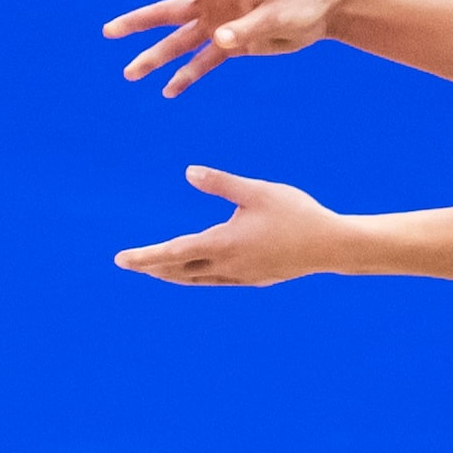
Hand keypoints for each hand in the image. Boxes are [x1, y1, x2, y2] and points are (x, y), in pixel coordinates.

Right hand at [104, 0, 360, 96]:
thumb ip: (246, 29)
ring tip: (130, 74)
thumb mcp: (276, 15)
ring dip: (157, 58)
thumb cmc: (300, 2)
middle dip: (139, 24)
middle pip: (169, 14)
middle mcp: (215, 6)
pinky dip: (186, 77)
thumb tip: (218, 41)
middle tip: (108, 32)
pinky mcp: (233, 47)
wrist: (323, 13)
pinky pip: (203, 63)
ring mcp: (221, 26)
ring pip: (180, 44)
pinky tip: (168, 91)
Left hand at [114, 166, 353, 287]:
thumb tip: (187, 172)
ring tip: (156, 269)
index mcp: (223, 244)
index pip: (173, 253)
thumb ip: (220, 183)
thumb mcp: (256, 191)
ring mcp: (240, 276)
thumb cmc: (296, 214)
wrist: (332, 246)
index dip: (144, 256)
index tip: (121, 260)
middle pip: (179, 271)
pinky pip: (216, 280)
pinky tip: (199, 269)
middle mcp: (226, 266)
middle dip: (154, 267)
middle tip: (131, 264)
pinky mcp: (254, 278)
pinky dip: (198, 275)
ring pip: (197, 279)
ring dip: (174, 274)